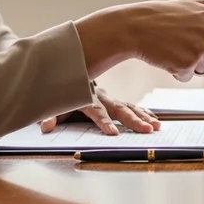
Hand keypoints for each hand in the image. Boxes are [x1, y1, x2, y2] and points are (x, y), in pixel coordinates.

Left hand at [38, 85, 161, 135]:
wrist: (66, 69)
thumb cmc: (59, 91)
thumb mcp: (52, 102)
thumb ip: (50, 114)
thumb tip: (46, 126)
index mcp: (85, 97)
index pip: (96, 111)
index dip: (104, 122)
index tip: (114, 134)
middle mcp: (101, 96)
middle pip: (119, 108)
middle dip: (133, 120)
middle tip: (147, 130)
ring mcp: (109, 97)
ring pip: (129, 106)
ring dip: (143, 116)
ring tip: (156, 126)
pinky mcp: (114, 100)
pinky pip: (132, 106)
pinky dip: (144, 112)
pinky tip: (155, 119)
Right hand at [75, 0, 203, 81]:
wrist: (134, 25)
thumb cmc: (163, 15)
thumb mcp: (193, 6)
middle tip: (184, 44)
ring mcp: (201, 46)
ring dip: (190, 64)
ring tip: (173, 46)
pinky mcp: (188, 62)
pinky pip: (189, 76)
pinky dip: (177, 71)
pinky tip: (165, 55)